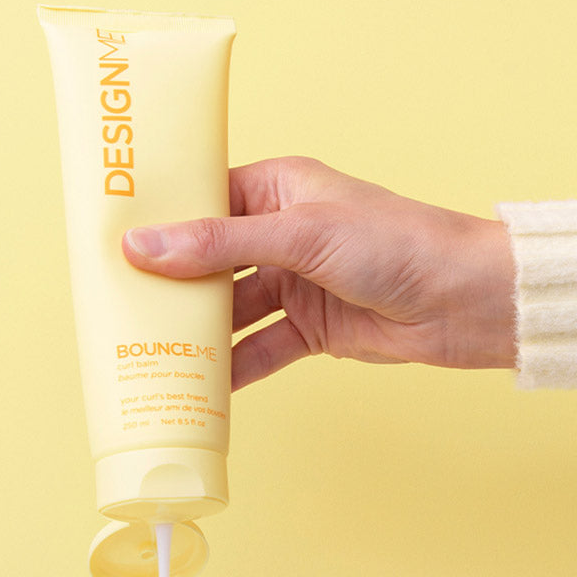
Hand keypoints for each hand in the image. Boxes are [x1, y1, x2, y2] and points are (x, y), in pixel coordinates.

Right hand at [122, 156, 517, 389]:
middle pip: (208, 261)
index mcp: (278, 189)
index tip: (109, 242)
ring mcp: (296, 283)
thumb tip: (144, 246)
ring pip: (230, 310)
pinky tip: (200, 388)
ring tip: (148, 353)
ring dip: (197, 333)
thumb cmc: (398, 244)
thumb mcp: (301, 235)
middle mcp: (282, 233)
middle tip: (117, 308)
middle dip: (169, 286)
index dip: (158, 222)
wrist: (467, 301)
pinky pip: (259, 348)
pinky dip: (233, 369)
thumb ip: (221, 245)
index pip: (203, 201)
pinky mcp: (312, 329)